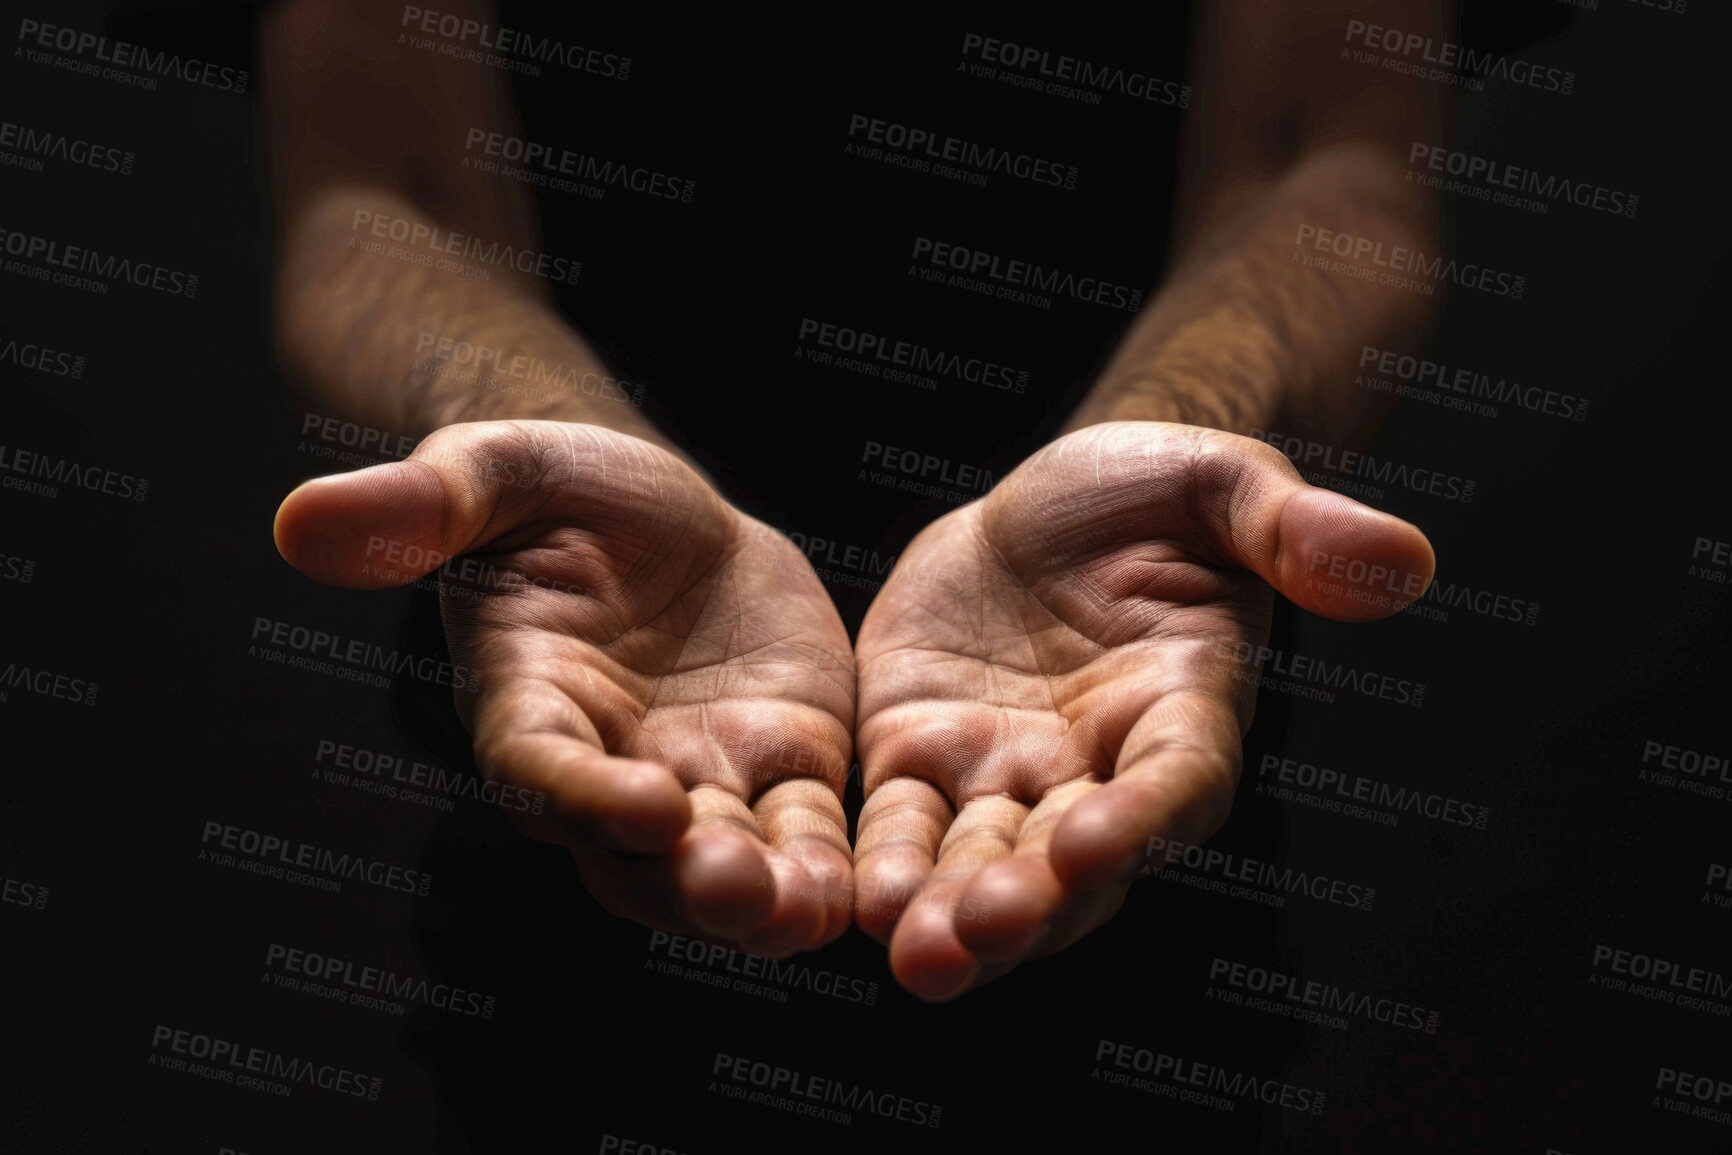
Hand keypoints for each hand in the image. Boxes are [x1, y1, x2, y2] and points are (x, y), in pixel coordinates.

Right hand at [273, 421, 855, 955]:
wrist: (653, 512)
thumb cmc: (554, 488)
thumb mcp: (494, 473)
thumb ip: (418, 505)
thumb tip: (299, 522)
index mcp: (528, 707)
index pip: (541, 768)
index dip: (583, 792)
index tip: (640, 800)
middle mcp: (609, 768)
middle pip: (636, 852)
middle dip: (684, 877)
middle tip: (738, 891)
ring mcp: (700, 774)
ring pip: (727, 858)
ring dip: (766, 893)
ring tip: (810, 911)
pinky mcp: (782, 762)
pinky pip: (806, 822)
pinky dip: (832, 856)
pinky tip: (873, 884)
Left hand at [852, 422, 1434, 998]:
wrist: (1052, 502)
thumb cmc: (1158, 494)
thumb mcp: (1225, 484)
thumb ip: (1297, 528)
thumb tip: (1404, 559)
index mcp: (1184, 716)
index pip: (1174, 786)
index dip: (1144, 819)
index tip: (1100, 841)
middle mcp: (1098, 773)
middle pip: (1073, 862)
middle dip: (1032, 901)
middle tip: (979, 935)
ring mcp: (1007, 775)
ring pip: (983, 863)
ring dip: (951, 912)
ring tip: (916, 950)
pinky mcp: (922, 757)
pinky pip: (902, 822)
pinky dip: (884, 861)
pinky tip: (854, 898)